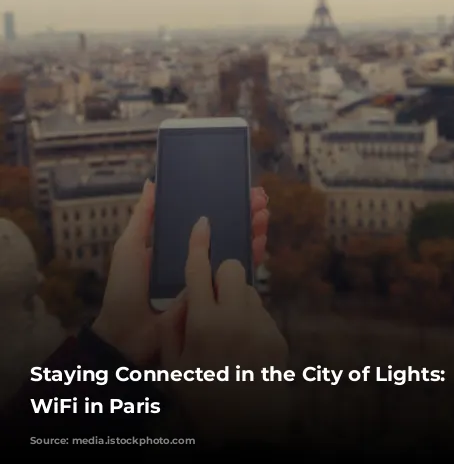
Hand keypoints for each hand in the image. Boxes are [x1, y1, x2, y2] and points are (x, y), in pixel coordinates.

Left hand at [92, 180, 269, 365]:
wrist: (129, 336)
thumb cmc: (125, 289)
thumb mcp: (129, 247)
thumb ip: (143, 217)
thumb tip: (152, 182)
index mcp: (175, 244)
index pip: (203, 218)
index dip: (220, 203)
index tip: (237, 189)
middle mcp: (194, 258)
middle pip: (223, 230)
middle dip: (242, 213)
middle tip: (258, 198)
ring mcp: (206, 277)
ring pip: (234, 248)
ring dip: (250, 230)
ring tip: (263, 215)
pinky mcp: (215, 297)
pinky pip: (237, 275)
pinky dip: (251, 256)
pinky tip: (260, 241)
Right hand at [159, 216, 288, 443]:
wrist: (244, 434)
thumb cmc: (201, 401)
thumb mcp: (171, 369)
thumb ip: (172, 327)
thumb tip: (184, 297)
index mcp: (204, 324)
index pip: (200, 269)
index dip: (199, 242)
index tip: (203, 222)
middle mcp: (236, 318)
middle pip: (233, 268)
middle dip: (221, 275)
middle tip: (212, 299)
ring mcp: (261, 327)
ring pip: (249, 289)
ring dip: (236, 299)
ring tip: (226, 332)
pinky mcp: (278, 337)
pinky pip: (261, 312)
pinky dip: (250, 320)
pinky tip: (242, 347)